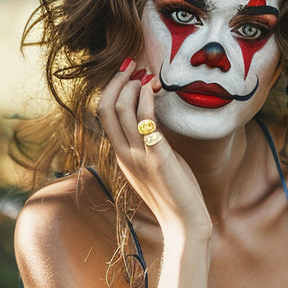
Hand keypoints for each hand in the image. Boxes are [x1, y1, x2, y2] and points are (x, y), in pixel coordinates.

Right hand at [96, 60, 211, 238]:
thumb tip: (154, 118)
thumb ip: (150, 143)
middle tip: (133, 64)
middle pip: (105, 107)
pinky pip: (144, 120)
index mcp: (121, 155)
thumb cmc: (174, 195)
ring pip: (121, 109)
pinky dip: (146, 99)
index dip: (111, 89)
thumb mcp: (155, 164)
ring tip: (147, 75)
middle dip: (117, 80)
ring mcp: (137, 156)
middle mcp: (124, 154)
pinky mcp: (156, 157)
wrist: (184, 224)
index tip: (127, 73)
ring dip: (133, 86)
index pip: (103, 114)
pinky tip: (155, 89)